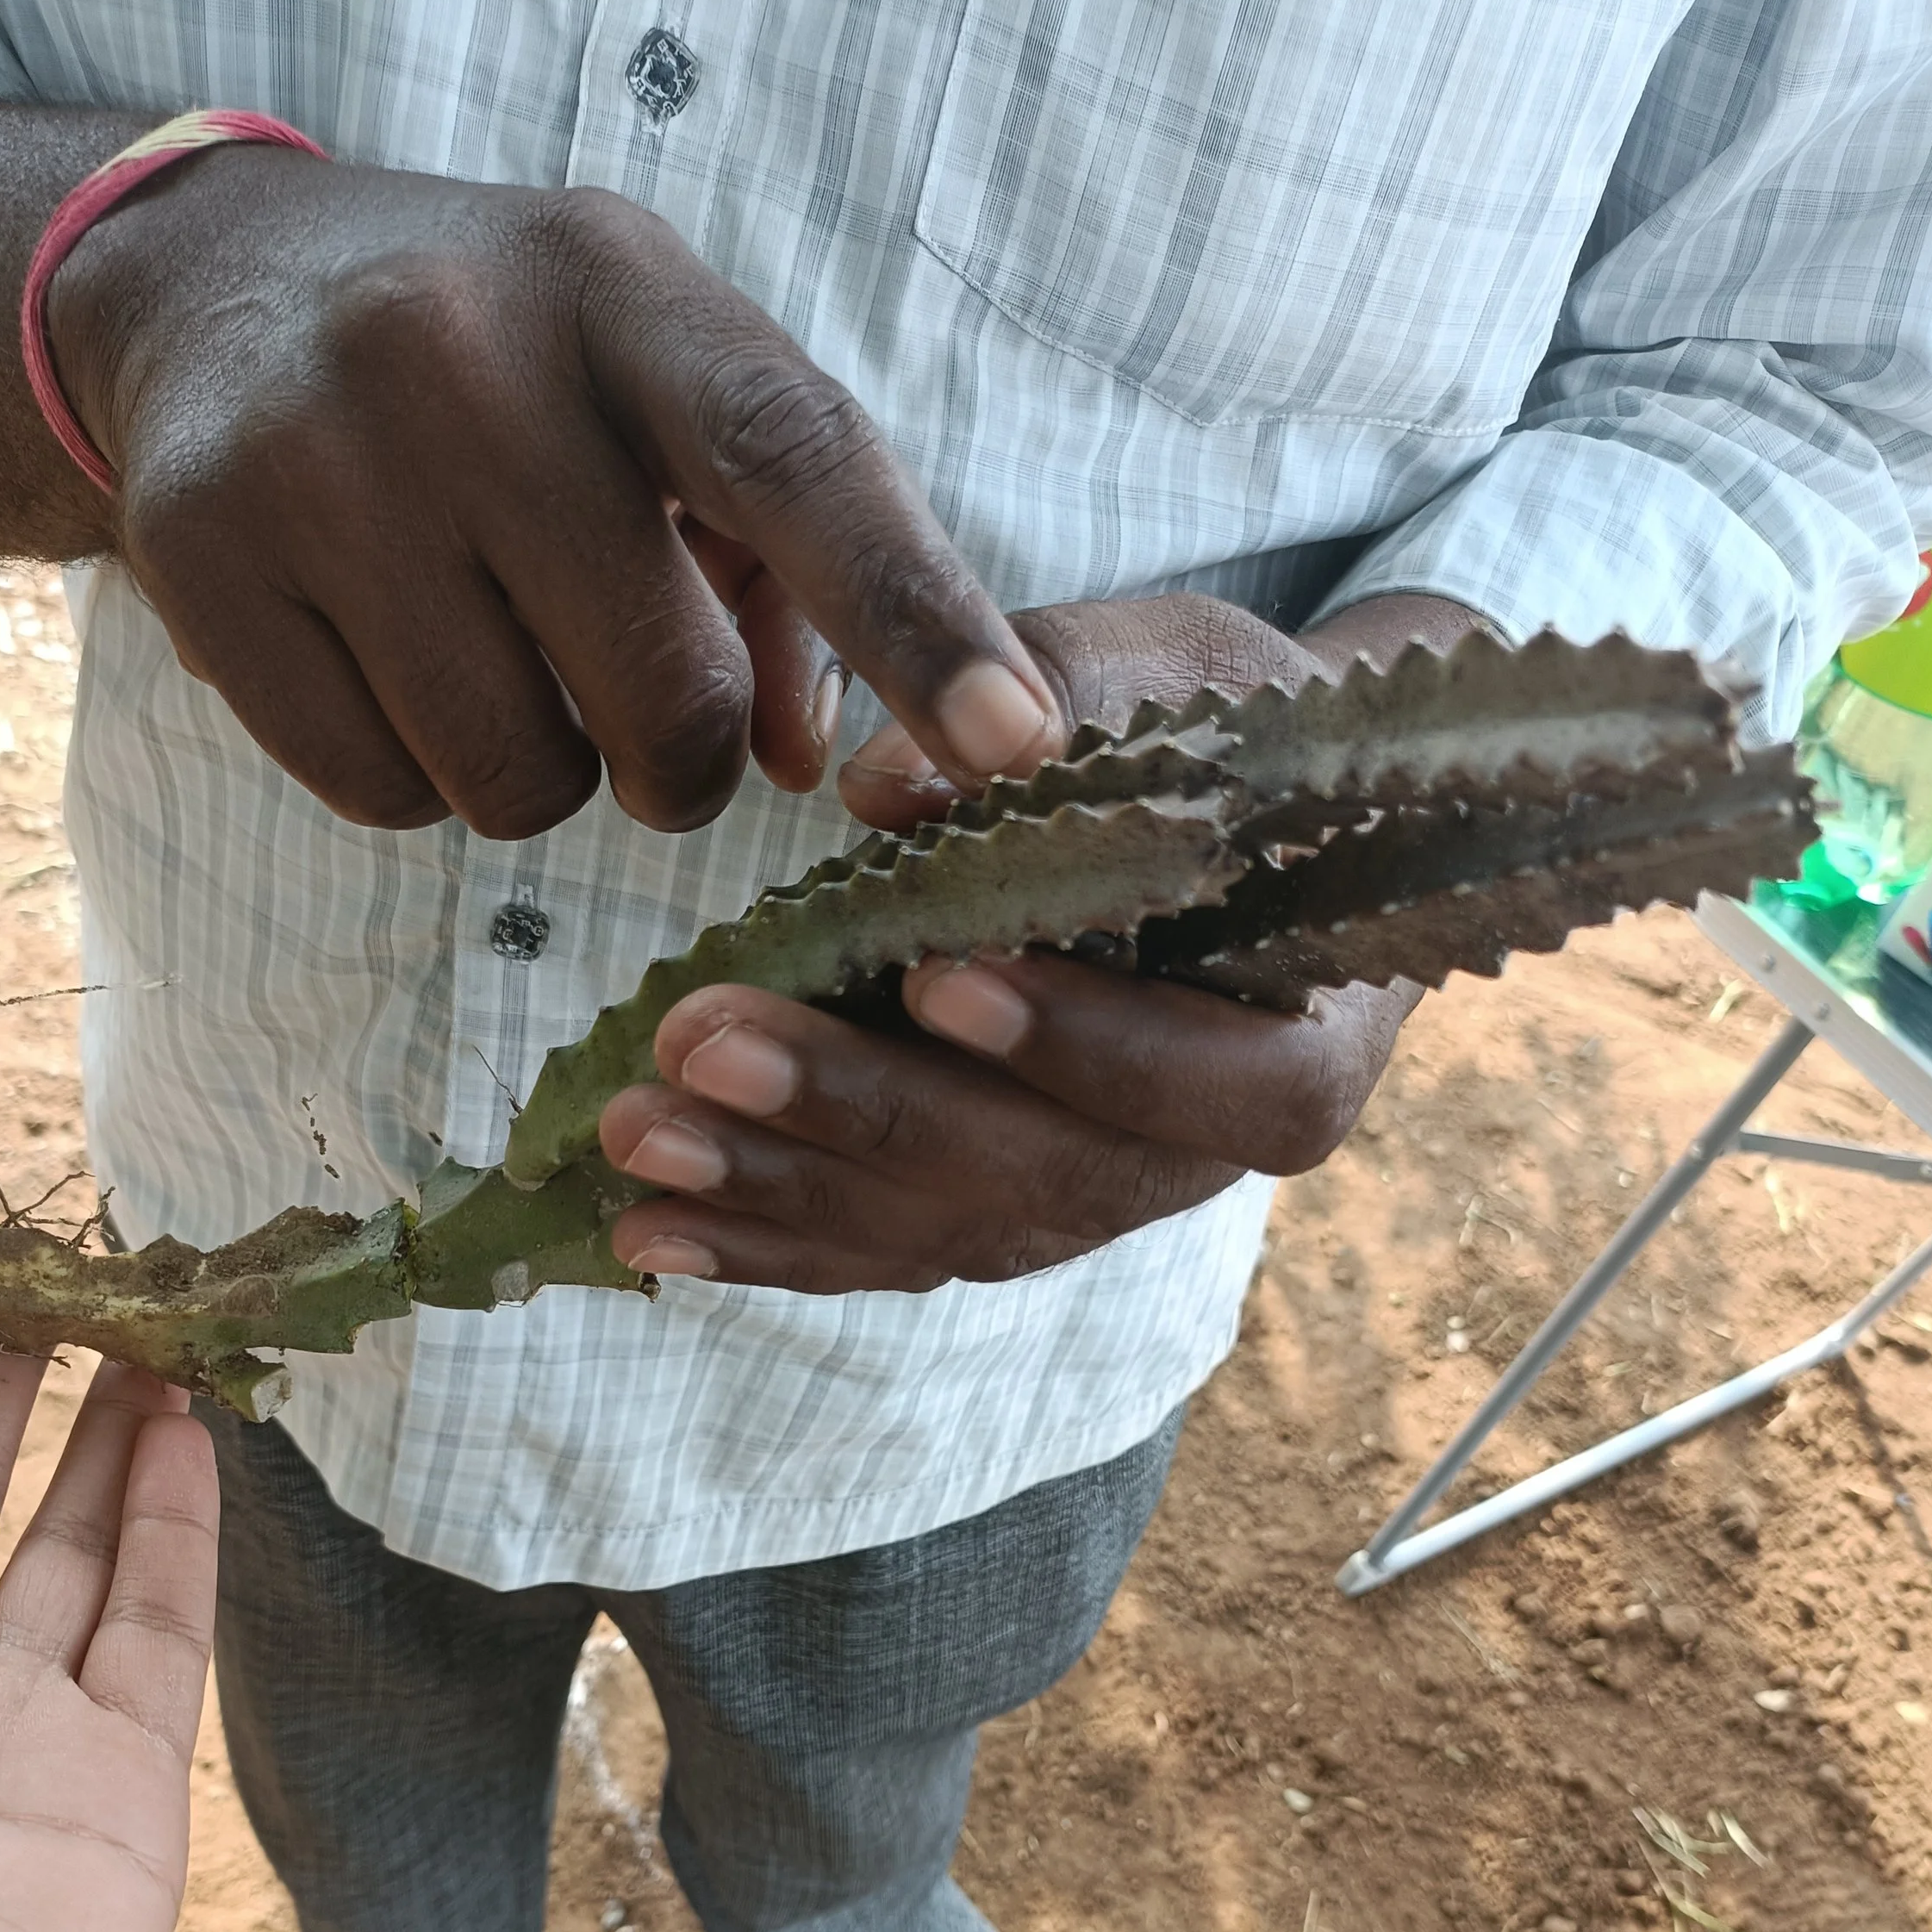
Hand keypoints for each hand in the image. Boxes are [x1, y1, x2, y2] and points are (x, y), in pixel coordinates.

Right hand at [46, 158, 1063, 835]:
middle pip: (665, 697)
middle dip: (678, 756)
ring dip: (541, 772)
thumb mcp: (658, 404)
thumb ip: (784, 572)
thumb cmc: (506, 371)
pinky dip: (414, 778)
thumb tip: (812, 763)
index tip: (1016, 743)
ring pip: (519, 778)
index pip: (797, 463)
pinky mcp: (202, 557)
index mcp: (621, 292)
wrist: (216, 292)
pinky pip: (384, 795)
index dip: (917, 617)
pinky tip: (390, 664)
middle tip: (635, 703)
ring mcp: (316, 455)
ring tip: (494, 652)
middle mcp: (460, 352)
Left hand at [594, 592, 1482, 1292]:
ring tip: (637, 1132)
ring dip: (775, 1187)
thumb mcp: (1186, 680)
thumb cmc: (1235, 747)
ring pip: (933, 1229)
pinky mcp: (987, 1217)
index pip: (1208, 1086)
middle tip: (706, 1044)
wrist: (1246, 838)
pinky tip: (641, 1224)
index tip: (938, 978)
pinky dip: (759, 1240)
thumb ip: (1064, 703)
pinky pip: (876, 1252)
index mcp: (1294, 1054)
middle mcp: (1188, 1164)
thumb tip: (889, 790)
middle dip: (858, 1110)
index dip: (1079, 1045)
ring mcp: (1079, 1205)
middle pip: (1033, 1174)